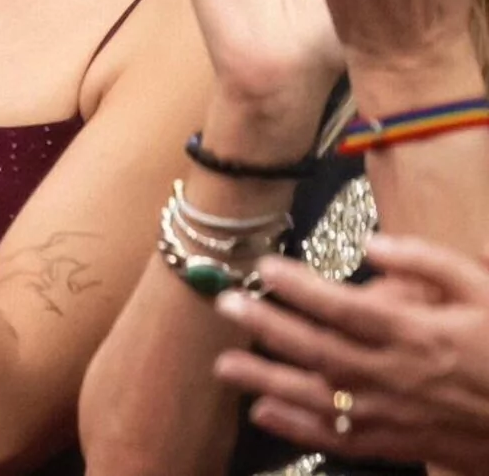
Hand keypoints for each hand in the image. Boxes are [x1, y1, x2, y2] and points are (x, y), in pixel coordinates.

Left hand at [212, 235, 488, 473]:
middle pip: (321, 351)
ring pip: (320, 398)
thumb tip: (372, 245)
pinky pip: (341, 437)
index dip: (302, 288)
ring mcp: (396, 415)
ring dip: (268, 380)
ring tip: (224, 365)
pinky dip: (299, 427)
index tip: (265, 267)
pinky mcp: (401, 443)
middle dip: (270, 326)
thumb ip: (431, 263)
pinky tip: (264, 412)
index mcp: (420, 335)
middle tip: (226, 304)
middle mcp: (399, 376)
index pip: (347, 308)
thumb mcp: (488, 291)